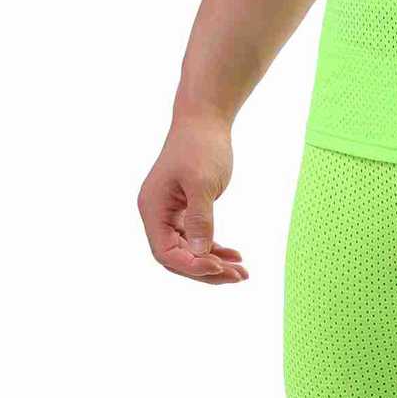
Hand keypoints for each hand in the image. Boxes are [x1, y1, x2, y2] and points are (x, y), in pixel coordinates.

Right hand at [138, 115, 247, 284]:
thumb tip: (200, 252)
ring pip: (188, 251)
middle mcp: (157, 214)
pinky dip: (215, 249)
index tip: (219, 267)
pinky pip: (196, 239)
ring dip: (215, 263)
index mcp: (153, 209)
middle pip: (177, 258)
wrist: (204, 120)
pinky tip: (236, 256)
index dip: (192, 266)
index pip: (165, 253)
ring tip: (243, 272)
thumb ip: (200, 218)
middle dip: (207, 271)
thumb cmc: (200, 146)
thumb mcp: (202, 183)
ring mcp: (170, 213)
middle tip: (239, 276)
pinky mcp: (185, 210)